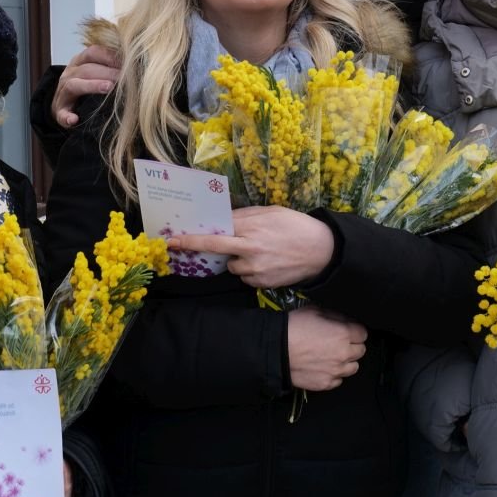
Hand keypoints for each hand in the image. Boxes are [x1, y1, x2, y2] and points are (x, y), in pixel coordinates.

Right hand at [52, 45, 121, 127]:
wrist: (64, 105)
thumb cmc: (86, 86)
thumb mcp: (96, 71)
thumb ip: (111, 67)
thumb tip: (136, 65)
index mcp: (79, 62)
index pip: (93, 52)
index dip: (110, 56)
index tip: (127, 61)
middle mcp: (69, 74)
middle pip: (86, 69)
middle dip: (107, 72)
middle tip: (124, 78)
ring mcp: (62, 92)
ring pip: (74, 85)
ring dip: (91, 86)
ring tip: (108, 88)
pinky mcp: (60, 111)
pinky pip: (61, 114)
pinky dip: (67, 116)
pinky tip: (74, 119)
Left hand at [169, 207, 335, 288]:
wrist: (322, 251)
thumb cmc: (296, 226)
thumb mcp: (271, 212)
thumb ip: (244, 216)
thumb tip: (222, 219)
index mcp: (251, 229)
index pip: (214, 234)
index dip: (192, 237)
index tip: (173, 239)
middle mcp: (249, 251)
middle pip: (215, 250)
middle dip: (196, 246)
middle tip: (180, 245)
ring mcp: (255, 270)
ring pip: (232, 266)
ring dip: (236, 259)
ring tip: (257, 251)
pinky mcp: (262, 284)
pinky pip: (245, 277)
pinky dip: (249, 270)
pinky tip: (266, 262)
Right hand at [286, 306, 367, 391]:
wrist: (275, 349)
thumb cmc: (293, 327)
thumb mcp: (316, 311)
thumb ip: (335, 317)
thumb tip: (344, 321)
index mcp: (344, 334)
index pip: (363, 333)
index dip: (355, 331)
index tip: (348, 330)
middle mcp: (344, 354)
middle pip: (360, 351)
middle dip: (352, 345)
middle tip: (339, 342)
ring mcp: (336, 371)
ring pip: (353, 367)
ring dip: (346, 361)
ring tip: (333, 356)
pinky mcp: (326, 383)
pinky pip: (338, 380)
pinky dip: (334, 374)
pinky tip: (324, 367)